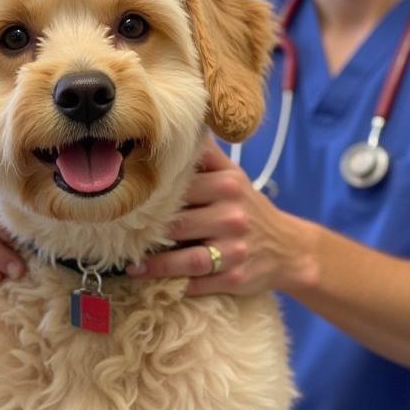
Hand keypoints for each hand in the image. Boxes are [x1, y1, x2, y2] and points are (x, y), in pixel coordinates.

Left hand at [127, 140, 314, 296]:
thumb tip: (179, 125)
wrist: (289, 249)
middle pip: (179, 224)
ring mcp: (235, 249)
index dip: (152, 198)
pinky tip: (154, 283)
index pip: (180, 189)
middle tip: (120, 237)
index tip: (127, 202)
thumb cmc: (250, 209)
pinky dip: (174, 284)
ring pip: (186, 258)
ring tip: (131, 265)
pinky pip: (198, 283)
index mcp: (228, 185)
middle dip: (149, 232)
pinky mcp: (235, 278)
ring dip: (155, 265)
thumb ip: (206, 156)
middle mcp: (233, 216)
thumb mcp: (234, 176)